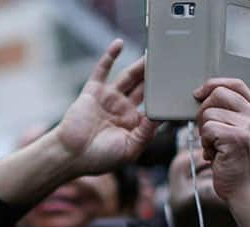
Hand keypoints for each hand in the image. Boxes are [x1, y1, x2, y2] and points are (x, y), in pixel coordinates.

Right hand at [54, 40, 159, 175]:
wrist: (70, 155)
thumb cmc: (99, 158)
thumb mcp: (130, 149)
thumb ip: (146, 132)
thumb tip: (161, 115)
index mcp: (134, 124)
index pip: (154, 107)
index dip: (165, 98)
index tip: (179, 88)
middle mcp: (123, 109)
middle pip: (144, 88)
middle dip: (156, 77)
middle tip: (170, 63)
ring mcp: (108, 98)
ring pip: (128, 77)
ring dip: (140, 65)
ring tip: (153, 53)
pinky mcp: (93, 91)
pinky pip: (103, 70)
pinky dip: (110, 56)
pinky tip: (119, 44)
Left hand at [194, 79, 249, 226]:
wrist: (245, 192)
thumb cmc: (236, 165)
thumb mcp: (238, 136)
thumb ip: (230, 116)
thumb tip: (204, 98)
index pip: (236, 84)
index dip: (214, 84)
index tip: (199, 94)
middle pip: (218, 94)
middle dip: (203, 111)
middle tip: (206, 132)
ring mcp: (248, 127)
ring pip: (209, 113)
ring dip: (204, 132)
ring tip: (214, 148)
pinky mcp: (236, 138)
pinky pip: (207, 129)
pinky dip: (205, 143)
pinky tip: (213, 155)